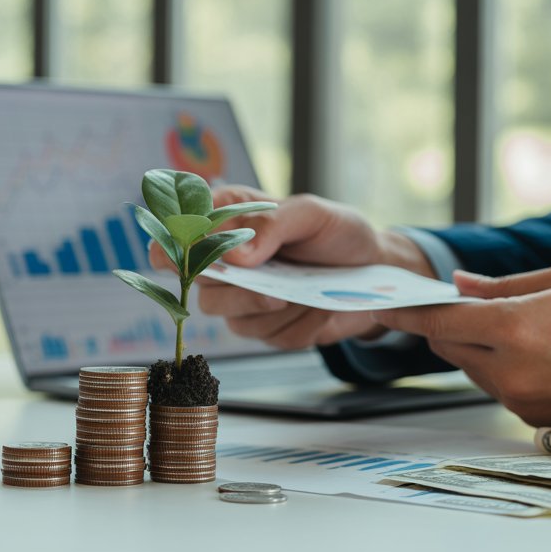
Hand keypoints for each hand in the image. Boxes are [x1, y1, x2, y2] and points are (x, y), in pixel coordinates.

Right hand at [151, 185, 434, 347]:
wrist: (377, 270)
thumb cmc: (337, 232)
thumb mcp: (311, 213)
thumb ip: (269, 224)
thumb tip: (235, 254)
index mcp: (225, 221)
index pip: (177, 238)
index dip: (173, 251)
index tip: (200, 260)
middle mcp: (225, 262)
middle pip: (199, 286)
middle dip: (241, 290)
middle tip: (277, 286)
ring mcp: (243, 300)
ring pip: (233, 319)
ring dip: (275, 309)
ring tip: (306, 292)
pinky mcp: (267, 329)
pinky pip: (272, 337)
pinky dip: (302, 324)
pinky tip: (319, 307)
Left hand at [372, 263, 550, 427]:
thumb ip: (503, 285)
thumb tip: (459, 285)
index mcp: (516, 329)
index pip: (440, 322)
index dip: (406, 315)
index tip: (381, 308)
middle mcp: (512, 371)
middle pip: (448, 348)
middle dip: (447, 326)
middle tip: (458, 307)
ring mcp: (523, 401)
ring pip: (472, 370)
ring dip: (476, 349)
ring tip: (518, 329)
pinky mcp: (537, 422)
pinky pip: (500, 390)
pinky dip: (502, 370)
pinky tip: (537, 355)